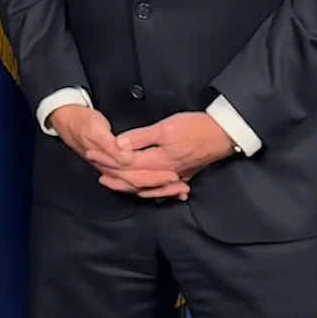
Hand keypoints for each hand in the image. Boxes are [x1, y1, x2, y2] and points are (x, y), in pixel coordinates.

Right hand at [49, 103, 188, 199]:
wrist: (65, 119)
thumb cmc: (81, 123)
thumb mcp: (95, 130)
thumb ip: (111, 146)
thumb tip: (127, 158)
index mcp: (108, 163)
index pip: (135, 177)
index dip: (154, 178)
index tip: (174, 176)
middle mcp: (112, 171)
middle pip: (140, 185)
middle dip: (162, 187)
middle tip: (183, 186)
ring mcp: (114, 169)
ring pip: (140, 184)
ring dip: (159, 188)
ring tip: (180, 189)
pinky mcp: (118, 163)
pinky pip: (137, 178)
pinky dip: (152, 183)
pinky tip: (166, 184)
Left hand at [107, 113, 234, 194]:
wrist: (224, 134)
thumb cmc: (196, 127)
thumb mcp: (166, 127)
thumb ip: (141, 138)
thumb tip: (118, 145)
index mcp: (158, 161)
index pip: (126, 164)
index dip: (107, 160)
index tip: (91, 154)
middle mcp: (165, 173)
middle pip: (133, 178)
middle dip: (113, 174)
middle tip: (95, 169)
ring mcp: (175, 176)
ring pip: (145, 186)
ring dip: (127, 184)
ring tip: (111, 181)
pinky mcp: (183, 175)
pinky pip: (159, 188)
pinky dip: (147, 189)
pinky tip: (142, 190)